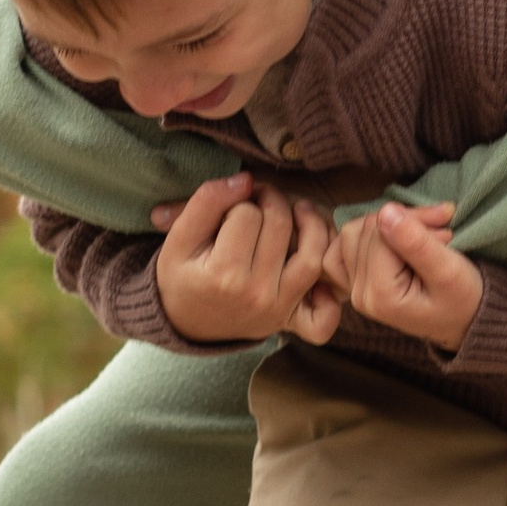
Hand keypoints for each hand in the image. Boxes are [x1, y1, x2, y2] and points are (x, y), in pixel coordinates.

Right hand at [150, 171, 340, 345]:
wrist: (185, 324)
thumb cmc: (182, 276)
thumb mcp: (178, 239)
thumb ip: (206, 203)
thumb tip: (246, 181)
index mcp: (223, 274)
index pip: (246, 214)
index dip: (239, 201)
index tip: (230, 207)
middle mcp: (254, 293)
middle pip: (279, 226)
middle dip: (271, 202)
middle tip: (258, 200)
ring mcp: (277, 308)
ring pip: (312, 254)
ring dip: (310, 223)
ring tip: (296, 211)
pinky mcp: (290, 318)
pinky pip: (325, 311)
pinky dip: (328, 290)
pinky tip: (313, 262)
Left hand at [337, 200, 482, 354]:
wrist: (463, 320)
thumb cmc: (462, 299)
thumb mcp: (448, 271)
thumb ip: (417, 243)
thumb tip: (386, 212)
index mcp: (380, 296)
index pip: (381, 234)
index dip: (413, 220)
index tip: (445, 228)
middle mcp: (360, 294)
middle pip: (364, 231)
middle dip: (403, 221)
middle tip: (439, 228)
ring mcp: (354, 288)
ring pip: (353, 232)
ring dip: (388, 224)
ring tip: (422, 232)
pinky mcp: (354, 280)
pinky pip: (346, 245)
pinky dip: (370, 234)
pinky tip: (395, 238)